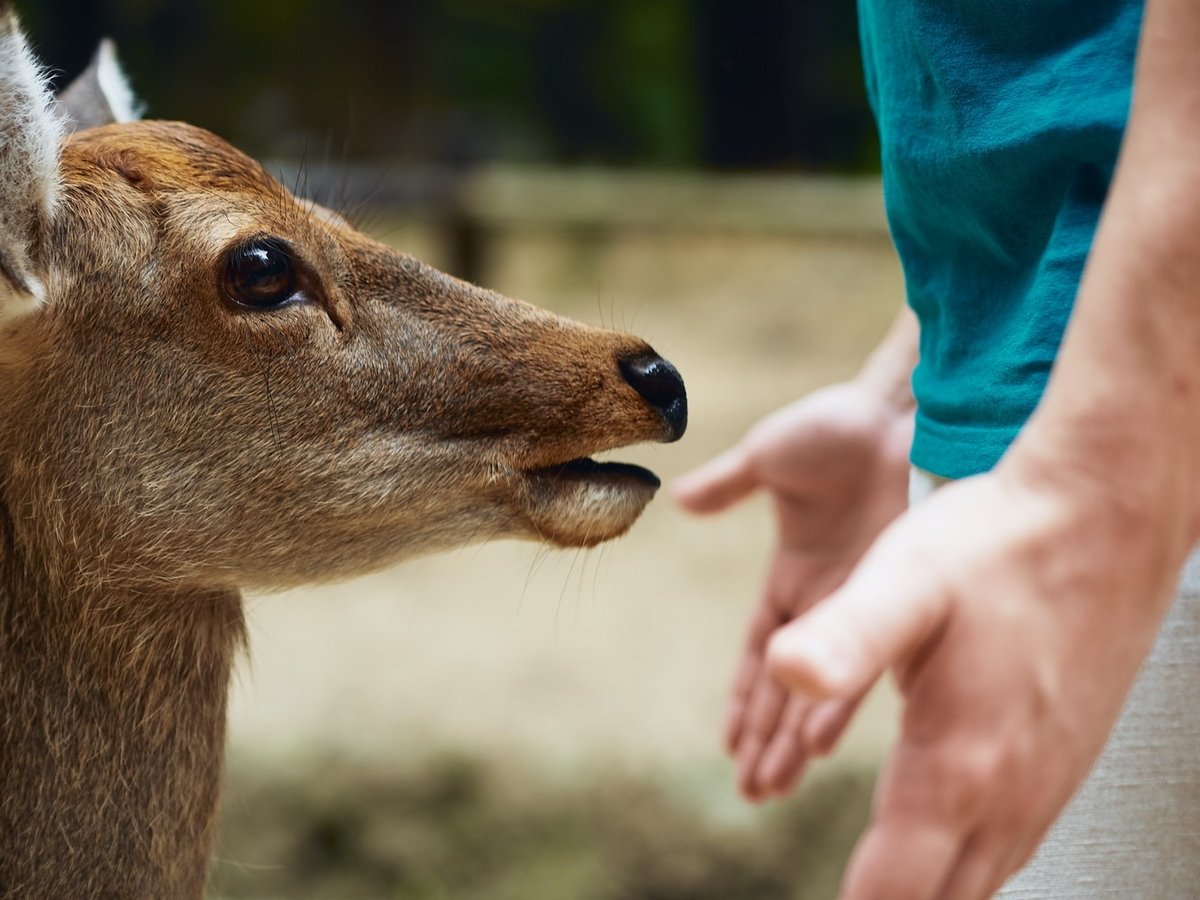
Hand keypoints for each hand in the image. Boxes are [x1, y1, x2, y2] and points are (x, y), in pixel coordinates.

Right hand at [674, 380, 912, 800]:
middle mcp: (830, 603)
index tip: (728, 743)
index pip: (762, 650)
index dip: (744, 697)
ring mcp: (866, 606)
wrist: (903, 412)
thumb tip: (676, 499)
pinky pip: (866, 665)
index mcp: (793, 573)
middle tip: (750, 793)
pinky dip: (836, 706)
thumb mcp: (768, 456)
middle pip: (790, 684)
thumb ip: (728, 484)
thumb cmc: (837, 428)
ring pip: (823, 688)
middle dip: (766, 739)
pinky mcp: (899, 601)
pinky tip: (819, 747)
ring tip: (775, 788)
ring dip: (795, 739)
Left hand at [766, 454, 1185, 899]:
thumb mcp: (906, 579)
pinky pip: (1010, 847)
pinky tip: (943, 844)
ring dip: (921, 887)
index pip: (893, 890)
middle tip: (840, 888)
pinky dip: (964, 863)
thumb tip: (780, 671)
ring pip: (978, 880)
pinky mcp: (1062, 761)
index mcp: (958, 764)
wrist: (1103, 514)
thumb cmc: (999, 544)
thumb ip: (845, 634)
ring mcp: (1045, 783)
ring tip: (875, 880)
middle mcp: (1008, 793)